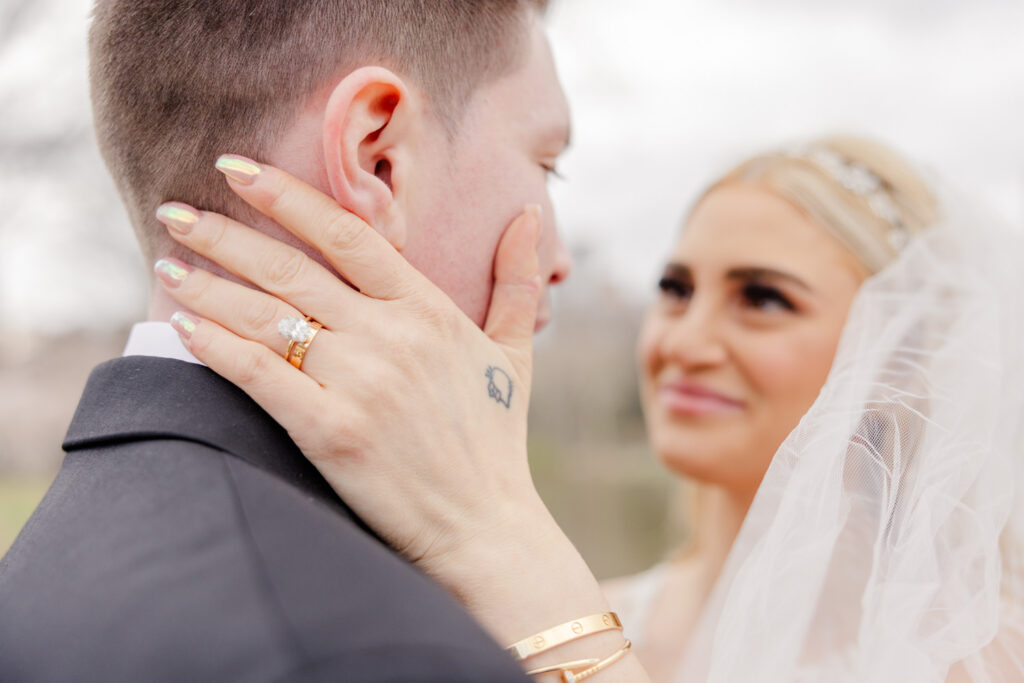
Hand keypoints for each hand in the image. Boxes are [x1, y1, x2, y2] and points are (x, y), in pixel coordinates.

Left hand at [155, 157, 650, 681]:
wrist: (486, 527)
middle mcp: (392, 336)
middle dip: (226, 234)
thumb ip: (516, 282)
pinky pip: (260, 375)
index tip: (238, 170)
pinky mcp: (332, 431)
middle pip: (292, 268)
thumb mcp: (514, 354)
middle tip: (174, 211)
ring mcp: (361, 383)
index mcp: (429, 310)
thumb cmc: (495, 440)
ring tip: (166, 266)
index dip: (288, 196)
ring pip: (267, 317)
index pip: (348, 235)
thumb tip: (528, 219)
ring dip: (208, 287)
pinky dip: (217, 348)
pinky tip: (184, 327)